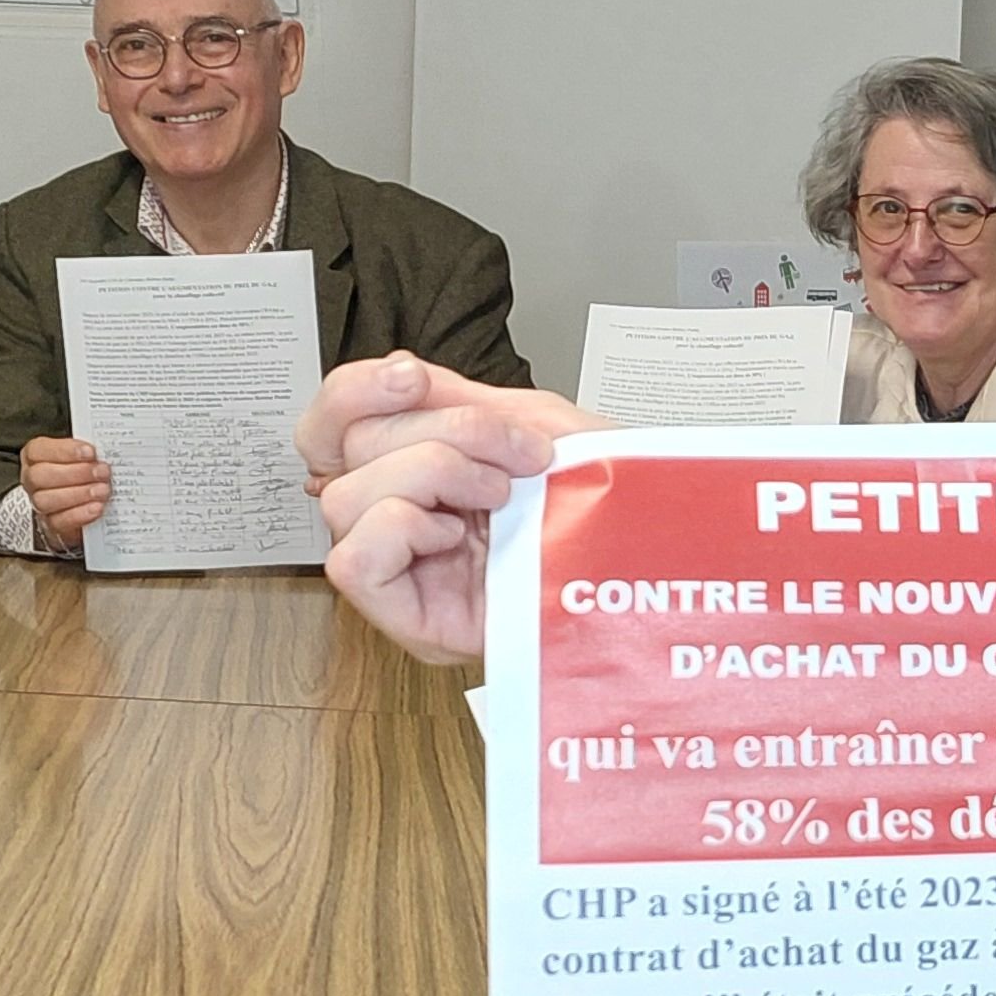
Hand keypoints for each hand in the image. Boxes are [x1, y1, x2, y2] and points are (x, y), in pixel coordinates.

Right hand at [23, 435, 113, 555]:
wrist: (81, 507)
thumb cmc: (83, 474)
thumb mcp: (84, 457)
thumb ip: (89, 453)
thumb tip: (107, 449)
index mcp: (35, 456)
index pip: (38, 450)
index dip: (64, 450)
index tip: (90, 452)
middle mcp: (33, 479)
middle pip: (40, 475)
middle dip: (75, 473)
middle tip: (102, 472)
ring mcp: (39, 503)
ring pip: (46, 500)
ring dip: (78, 494)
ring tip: (102, 491)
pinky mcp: (51, 525)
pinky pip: (58, 522)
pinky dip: (80, 514)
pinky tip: (97, 507)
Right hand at [302, 355, 603, 662]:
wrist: (663, 550)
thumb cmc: (609, 499)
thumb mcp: (536, 425)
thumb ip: (458, 400)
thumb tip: (397, 376)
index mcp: (420, 469)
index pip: (332, 424)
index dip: (355, 390)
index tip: (413, 378)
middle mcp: (401, 517)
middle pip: (343, 449)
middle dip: (437, 433)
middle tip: (514, 454)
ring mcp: (404, 570)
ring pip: (343, 500)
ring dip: (429, 475)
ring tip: (499, 495)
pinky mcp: (412, 618)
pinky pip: (355, 560)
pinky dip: (404, 528)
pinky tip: (460, 537)